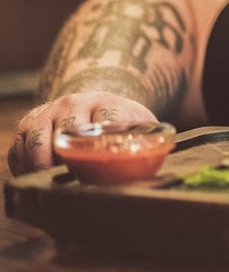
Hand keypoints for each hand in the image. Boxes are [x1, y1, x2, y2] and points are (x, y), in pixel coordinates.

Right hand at [8, 91, 157, 175]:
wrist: (95, 102)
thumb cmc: (121, 122)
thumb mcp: (141, 126)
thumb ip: (149, 143)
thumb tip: (154, 168)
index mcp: (107, 103)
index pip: (106, 120)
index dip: (103, 146)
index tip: (100, 166)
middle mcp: (73, 103)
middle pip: (64, 129)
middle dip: (67, 158)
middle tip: (73, 180)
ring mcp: (47, 112)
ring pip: (35, 140)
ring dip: (41, 165)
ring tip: (51, 182)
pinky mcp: (27, 124)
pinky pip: (18, 149)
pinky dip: (24, 167)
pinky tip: (37, 178)